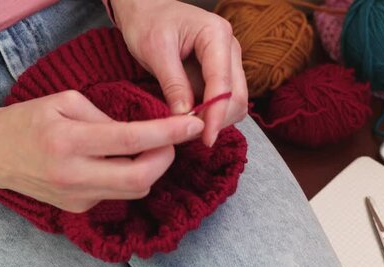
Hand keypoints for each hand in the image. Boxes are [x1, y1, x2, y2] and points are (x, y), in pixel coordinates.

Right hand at [0, 91, 204, 211]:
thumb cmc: (28, 119)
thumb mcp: (66, 101)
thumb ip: (107, 117)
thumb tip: (144, 132)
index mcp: (68, 140)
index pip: (130, 140)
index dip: (169, 134)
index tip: (194, 125)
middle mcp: (73, 175)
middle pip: (141, 178)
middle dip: (167, 158)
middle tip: (174, 140)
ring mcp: (76, 197)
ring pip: (135, 190)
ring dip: (152, 169)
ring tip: (151, 147)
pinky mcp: (78, 209)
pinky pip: (118, 194)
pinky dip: (130, 177)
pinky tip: (122, 162)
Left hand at [110, 0, 247, 145]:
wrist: (145, 10)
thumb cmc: (148, 21)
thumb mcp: (154, 51)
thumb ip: (173, 84)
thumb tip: (185, 117)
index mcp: (217, 35)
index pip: (223, 84)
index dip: (216, 115)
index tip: (205, 138)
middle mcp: (230, 49)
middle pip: (238, 97)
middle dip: (217, 120)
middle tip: (190, 135)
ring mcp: (228, 62)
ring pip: (235, 103)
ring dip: (215, 120)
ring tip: (187, 127)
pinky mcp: (220, 74)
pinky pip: (224, 102)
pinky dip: (211, 115)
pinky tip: (191, 119)